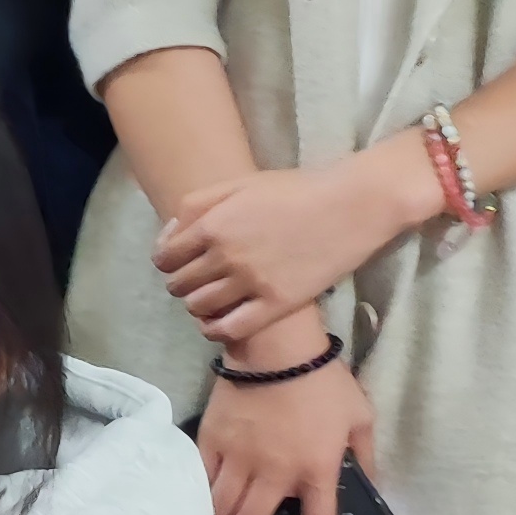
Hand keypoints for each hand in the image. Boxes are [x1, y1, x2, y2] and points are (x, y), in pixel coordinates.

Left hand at [151, 146, 433, 346]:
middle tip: (199, 279)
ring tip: (212, 298)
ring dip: (197, 305)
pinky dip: (215, 330)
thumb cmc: (295, 190)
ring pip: (199, 308)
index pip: (164, 258)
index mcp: (212, 225)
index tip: (179, 262)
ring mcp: (251, 283)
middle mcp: (225, 256)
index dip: (167, 262)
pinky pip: (230, 329)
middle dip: (182, 282)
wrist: (351, 206)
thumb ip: (196, 206)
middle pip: (178, 285)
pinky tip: (219, 322)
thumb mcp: (239, 184)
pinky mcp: (277, 304)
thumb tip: (170, 234)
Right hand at [198, 341, 380, 514]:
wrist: (275, 345)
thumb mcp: (360, 418)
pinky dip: (193, 503)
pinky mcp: (210, 443)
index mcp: (316, 472)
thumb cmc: (322, 381)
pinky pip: (197, 482)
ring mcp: (238, 460)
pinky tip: (188, 513)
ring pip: (217, 512)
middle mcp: (274, 474)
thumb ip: (365, 457)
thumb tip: (367, 488)